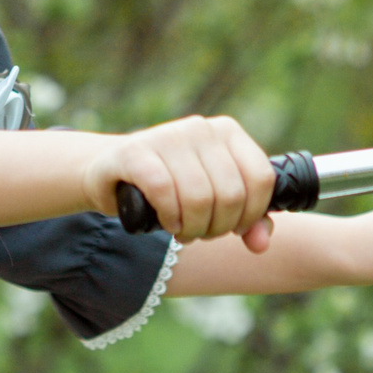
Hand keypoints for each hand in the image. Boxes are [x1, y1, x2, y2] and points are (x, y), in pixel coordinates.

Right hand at [83, 115, 277, 246]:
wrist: (111, 172)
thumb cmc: (171, 187)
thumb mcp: (214, 199)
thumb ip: (246, 219)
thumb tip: (261, 244)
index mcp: (227, 131)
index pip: (261, 178)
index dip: (252, 214)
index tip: (235, 228)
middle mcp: (200, 128)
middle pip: (231, 194)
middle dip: (218, 227)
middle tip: (201, 234)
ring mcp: (168, 135)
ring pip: (199, 197)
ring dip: (193, 228)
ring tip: (183, 231)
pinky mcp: (136, 151)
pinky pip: (164, 191)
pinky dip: (169, 217)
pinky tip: (167, 223)